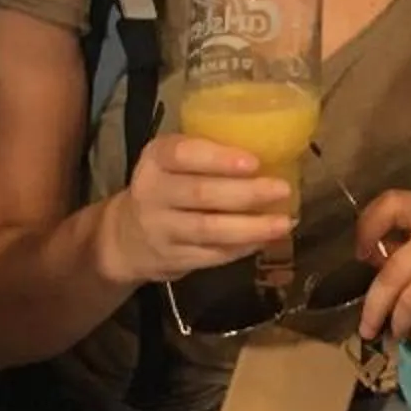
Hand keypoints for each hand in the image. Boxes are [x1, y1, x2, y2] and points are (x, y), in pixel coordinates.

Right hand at [97, 135, 294, 286]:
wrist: (126, 237)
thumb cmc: (166, 187)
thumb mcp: (173, 162)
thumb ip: (208, 154)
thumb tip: (272, 151)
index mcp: (156, 159)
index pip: (182, 154)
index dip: (218, 158)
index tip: (254, 162)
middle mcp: (153, 193)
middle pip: (201, 193)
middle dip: (246, 193)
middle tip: (282, 189)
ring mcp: (161, 230)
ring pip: (209, 229)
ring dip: (250, 227)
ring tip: (284, 222)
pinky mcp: (173, 259)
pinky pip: (212, 254)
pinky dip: (242, 248)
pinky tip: (265, 240)